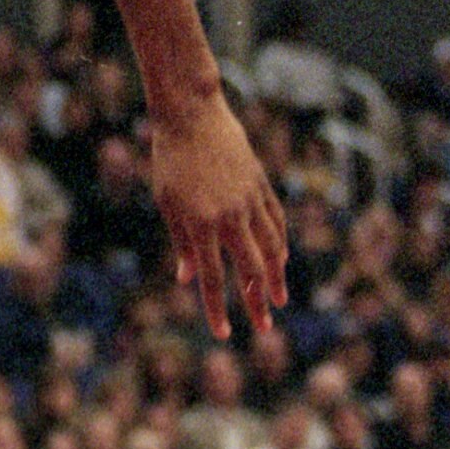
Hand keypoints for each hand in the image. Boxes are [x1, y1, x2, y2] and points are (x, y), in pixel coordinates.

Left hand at [149, 88, 289, 338]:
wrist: (192, 115)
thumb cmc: (170, 159)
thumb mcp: (167, 202)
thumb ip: (182, 243)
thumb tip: (189, 279)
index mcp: (200, 224)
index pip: (213, 278)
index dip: (218, 309)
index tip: (224, 334)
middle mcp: (229, 216)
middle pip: (250, 270)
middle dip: (257, 302)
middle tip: (264, 327)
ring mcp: (249, 200)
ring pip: (271, 248)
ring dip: (276, 277)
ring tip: (278, 299)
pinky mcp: (260, 185)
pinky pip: (275, 221)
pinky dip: (280, 243)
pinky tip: (281, 259)